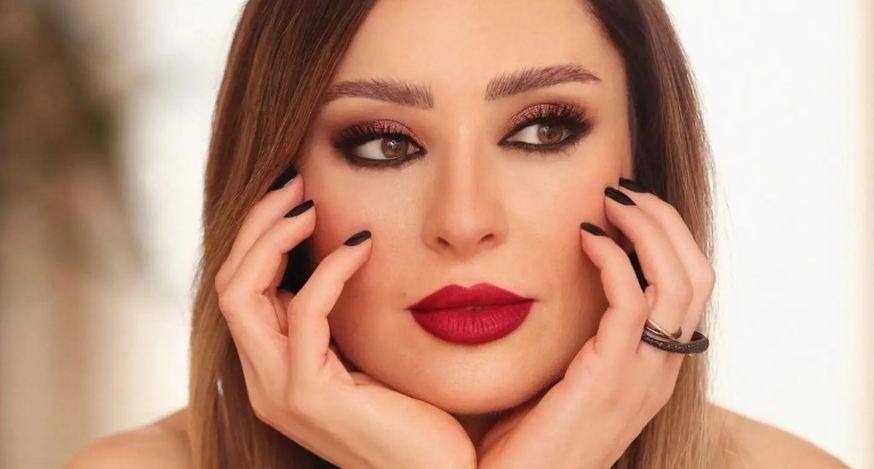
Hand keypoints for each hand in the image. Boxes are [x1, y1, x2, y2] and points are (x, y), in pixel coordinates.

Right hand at [214, 169, 476, 468]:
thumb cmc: (416, 418)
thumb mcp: (367, 354)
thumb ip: (340, 318)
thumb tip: (344, 254)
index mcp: (275, 367)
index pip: (244, 288)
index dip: (263, 235)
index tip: (299, 193)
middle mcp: (263, 379)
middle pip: (230, 281)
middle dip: (258, 224)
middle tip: (295, 180)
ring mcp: (279, 390)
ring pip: (241, 291)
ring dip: (273, 235)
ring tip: (310, 199)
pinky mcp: (308, 395)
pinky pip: (304, 311)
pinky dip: (330, 269)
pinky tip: (363, 244)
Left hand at [476, 180, 714, 468]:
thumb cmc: (528, 432)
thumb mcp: (565, 374)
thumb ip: (579, 332)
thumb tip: (557, 277)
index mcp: (653, 365)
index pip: (689, 286)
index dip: (667, 236)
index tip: (627, 204)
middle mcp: (660, 369)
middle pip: (696, 276)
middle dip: (665, 221)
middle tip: (623, 188)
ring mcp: (642, 377)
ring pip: (678, 283)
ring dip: (648, 229)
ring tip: (611, 199)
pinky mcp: (610, 378)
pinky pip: (632, 303)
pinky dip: (617, 259)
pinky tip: (586, 238)